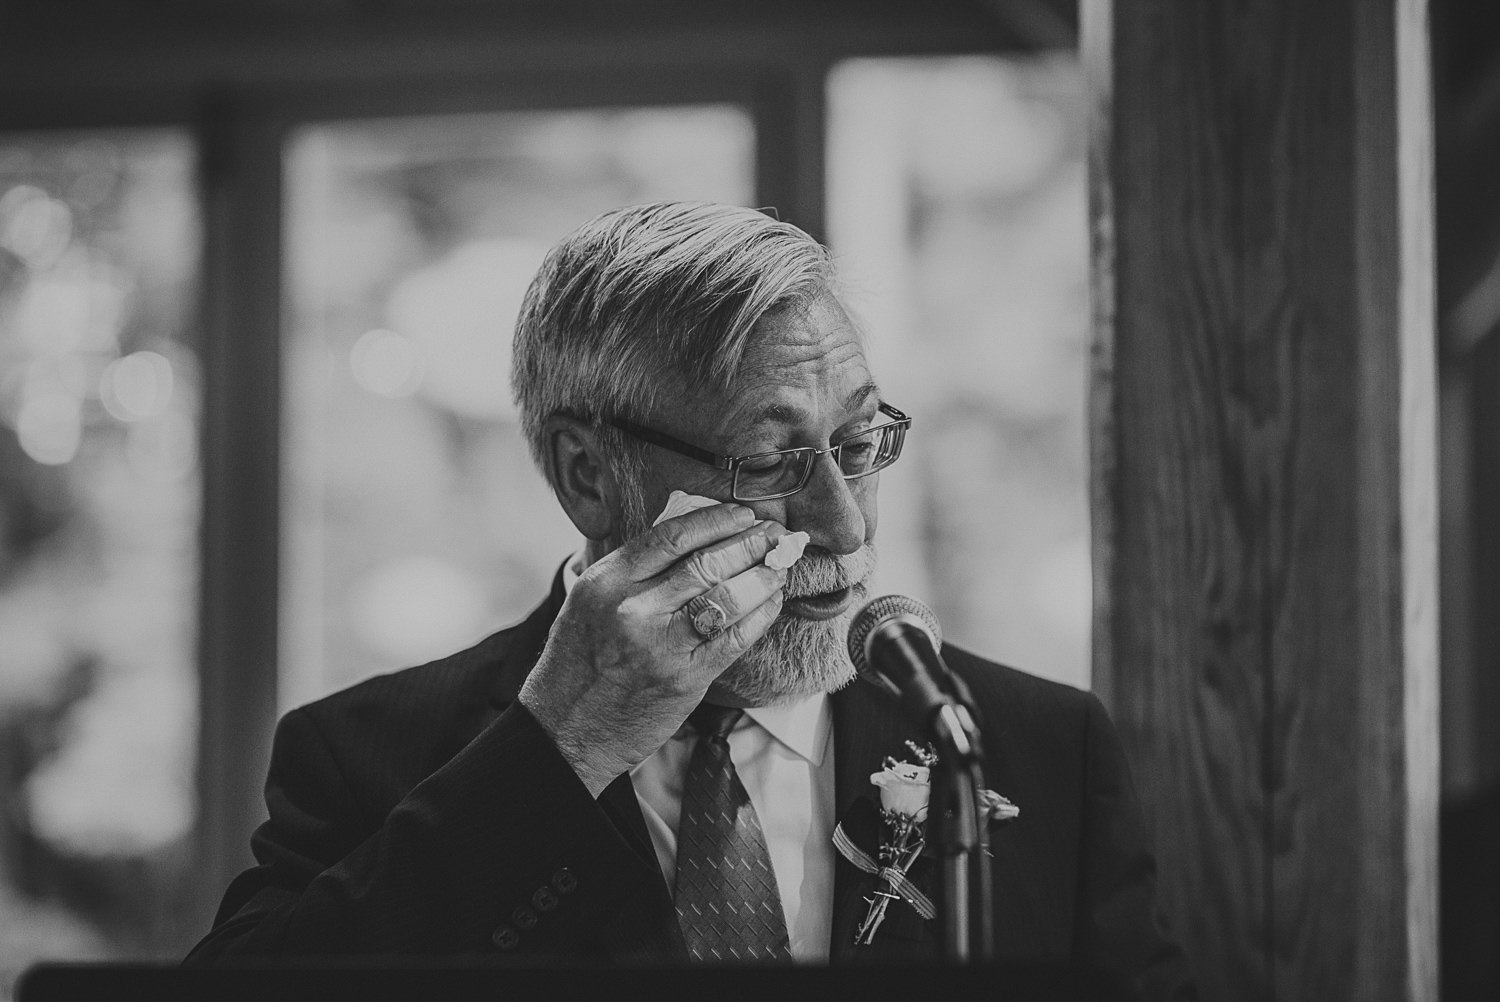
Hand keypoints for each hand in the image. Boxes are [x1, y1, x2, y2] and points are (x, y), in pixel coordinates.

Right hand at [518, 503, 789, 796]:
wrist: (565, 730)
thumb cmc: (580, 662)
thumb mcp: (589, 601)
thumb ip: (633, 570)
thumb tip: (692, 535)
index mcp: (607, 582)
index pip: (671, 537)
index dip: (715, 520)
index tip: (743, 515)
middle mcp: (633, 609)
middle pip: (706, 563)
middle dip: (750, 544)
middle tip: (775, 534)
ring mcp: (661, 646)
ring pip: (727, 597)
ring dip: (762, 576)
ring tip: (779, 564)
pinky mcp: (685, 678)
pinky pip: (735, 638)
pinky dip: (760, 616)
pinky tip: (772, 602)